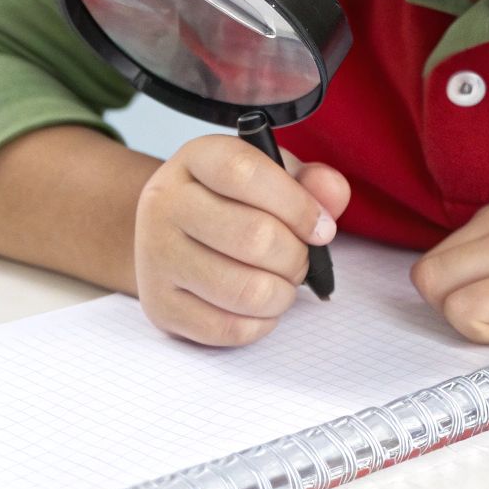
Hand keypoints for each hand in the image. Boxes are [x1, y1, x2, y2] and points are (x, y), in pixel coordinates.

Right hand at [134, 135, 349, 345]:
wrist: (171, 235)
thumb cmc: (231, 203)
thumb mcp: (270, 177)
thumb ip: (310, 182)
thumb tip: (332, 194)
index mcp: (195, 160)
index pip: (244, 173)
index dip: (296, 205)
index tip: (321, 228)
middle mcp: (165, 203)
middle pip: (253, 237)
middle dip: (296, 257)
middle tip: (299, 259)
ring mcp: (156, 257)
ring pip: (246, 291)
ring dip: (282, 294)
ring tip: (280, 283)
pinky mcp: (159, 305)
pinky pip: (228, 329)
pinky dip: (259, 323)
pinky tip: (259, 306)